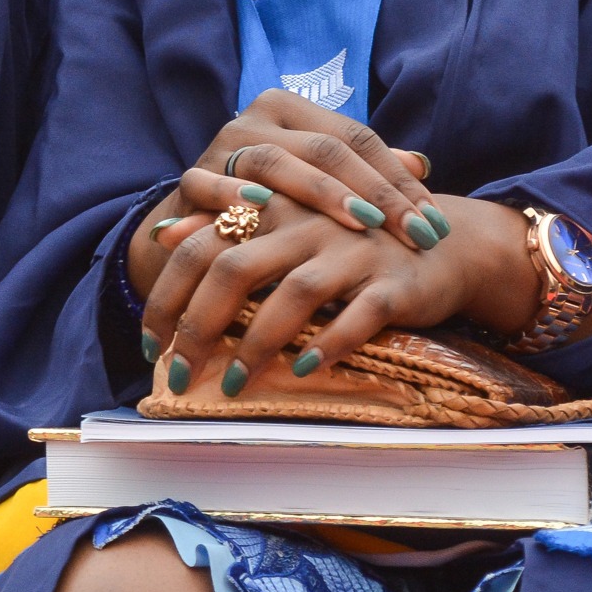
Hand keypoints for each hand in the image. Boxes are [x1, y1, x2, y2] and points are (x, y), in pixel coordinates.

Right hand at [127, 93, 444, 299]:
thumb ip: (365, 172)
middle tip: (415, 234)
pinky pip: (213, 183)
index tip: (434, 223)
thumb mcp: (321, 184)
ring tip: (363, 225)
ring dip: (322, 194)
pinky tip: (268, 210)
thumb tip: (423, 165)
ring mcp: (221, 146)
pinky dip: (237, 195)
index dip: (400, 179)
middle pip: (326, 149)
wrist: (203, 224)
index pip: (357, 138)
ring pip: (276, 161)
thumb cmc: (276, 205)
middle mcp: (256, 118)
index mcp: (292, 110)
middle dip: (376, 194)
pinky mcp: (191, 178)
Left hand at [143, 195, 547, 390]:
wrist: (442, 242)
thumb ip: (226, 226)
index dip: (169, 295)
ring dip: (257, 345)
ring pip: (294, 294)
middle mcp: (309, 223)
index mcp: (277, 206)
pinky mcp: (395, 283)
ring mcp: (354, 251)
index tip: (149, 344)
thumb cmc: (348, 241)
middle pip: (236, 268)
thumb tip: (160, 233)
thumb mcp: (287, 225)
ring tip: (233, 385)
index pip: (203, 245)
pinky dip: (331, 344)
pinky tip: (306, 370)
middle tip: (179, 376)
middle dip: (199, 327)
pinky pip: (360, 315)